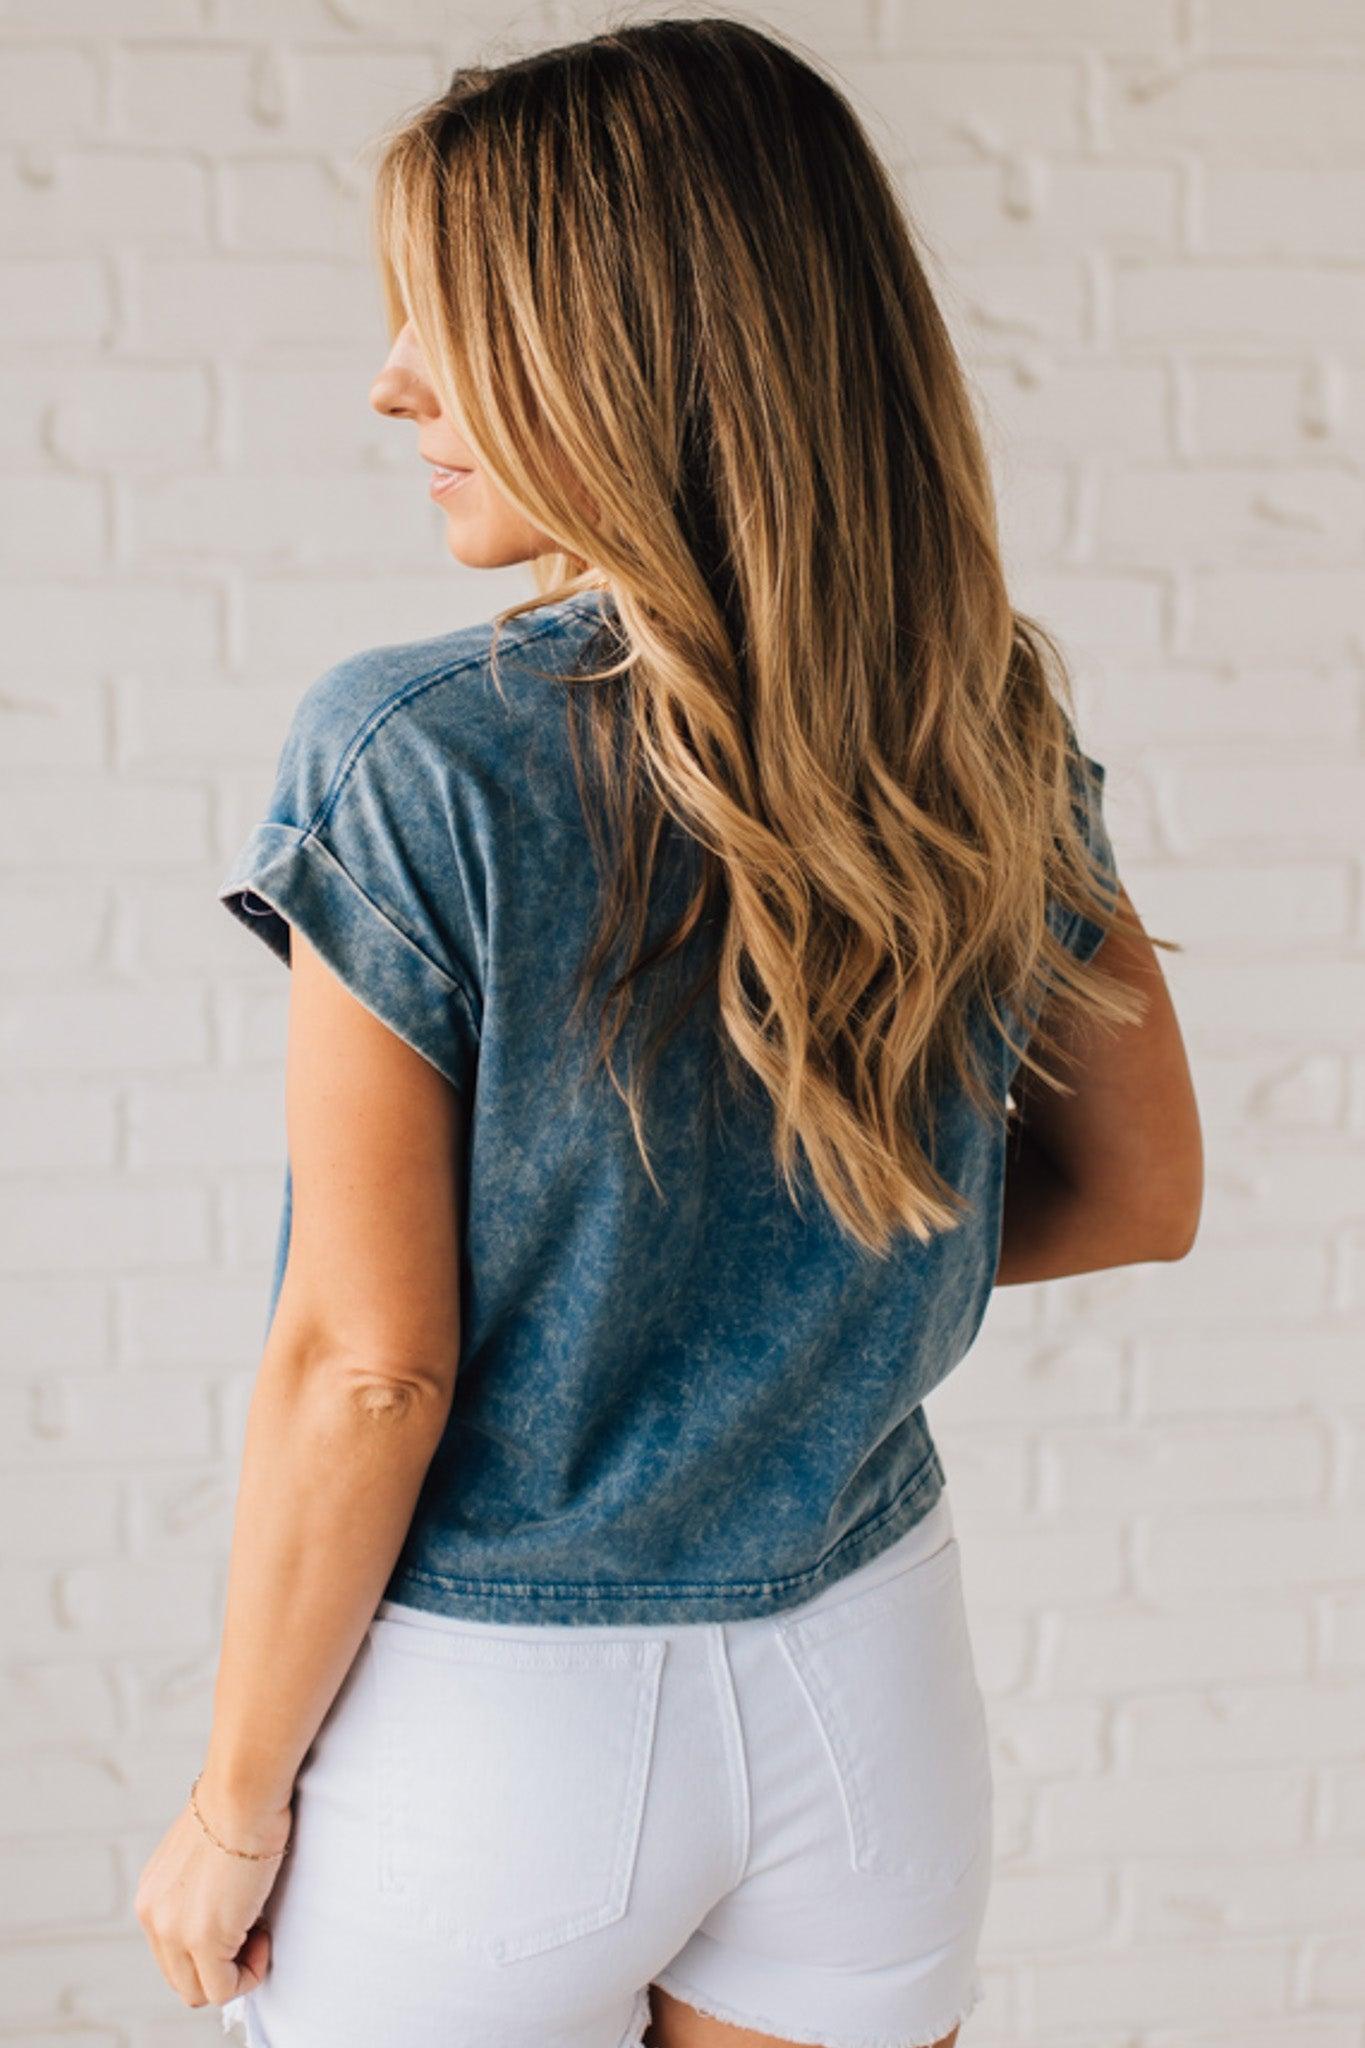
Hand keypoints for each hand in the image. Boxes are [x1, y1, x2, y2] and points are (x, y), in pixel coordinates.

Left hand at [135, 1776, 292, 2009]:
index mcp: (152, 1895)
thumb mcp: (204, 1849)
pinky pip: (223, 1990)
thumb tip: (228, 1899)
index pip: (172, 1951)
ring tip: (259, 1932)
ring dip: (235, 1973)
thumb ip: (201, 1884)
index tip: (240, 1919)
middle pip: (181, 1977)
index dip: (210, 1947)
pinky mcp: (204, 1939)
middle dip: (220, 1965)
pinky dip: (249, 1975)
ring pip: (199, 1990)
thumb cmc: (239, 1804)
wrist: (243, 1790)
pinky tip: (264, 1936)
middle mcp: (153, 1916)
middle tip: (253, 1930)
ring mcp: (174, 1931)